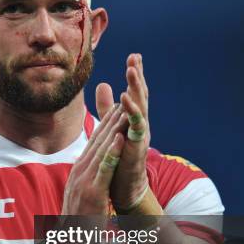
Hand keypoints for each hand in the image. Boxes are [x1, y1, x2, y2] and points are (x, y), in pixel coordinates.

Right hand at [62, 104, 125, 214]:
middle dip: (112, 119)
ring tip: (125, 112)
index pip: (95, 142)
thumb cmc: (78, 220)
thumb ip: (87, 178)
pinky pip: (104, 169)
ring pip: (103, 149)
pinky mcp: (93, 191)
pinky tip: (120, 139)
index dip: (106, 123)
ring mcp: (85, 180)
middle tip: (124, 99)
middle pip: (99, 140)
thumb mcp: (82, 193)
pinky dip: (112, 153)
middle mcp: (80, 170)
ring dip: (114, 129)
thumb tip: (91, 166)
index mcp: (80, 170)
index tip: (116, 106)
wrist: (67, 242)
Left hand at [96, 53, 150, 211]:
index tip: (134, 55)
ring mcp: (140, 135)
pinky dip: (132, 112)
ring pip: (140, 107)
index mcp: (133, 120)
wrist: (124, 188)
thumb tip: (104, 83)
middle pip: (140, 96)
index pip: (135, 93)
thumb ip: (107, 108)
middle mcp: (140, 125)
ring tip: (131, 71)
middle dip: (138, 76)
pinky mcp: (137, 147)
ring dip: (136, 88)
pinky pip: (135, 127)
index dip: (135, 75)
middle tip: (135, 57)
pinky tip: (125, 99)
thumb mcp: (112, 128)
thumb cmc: (119, 159)